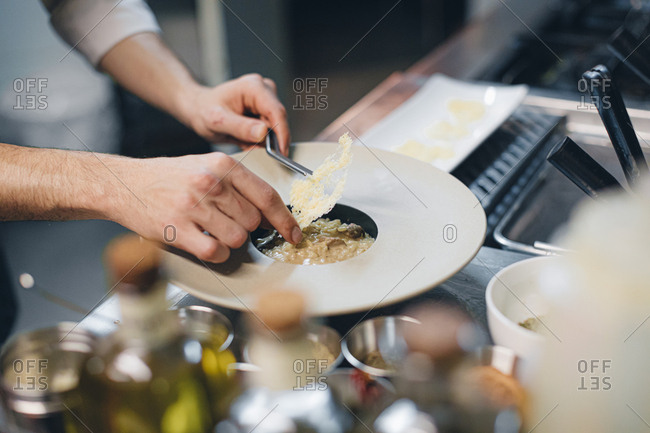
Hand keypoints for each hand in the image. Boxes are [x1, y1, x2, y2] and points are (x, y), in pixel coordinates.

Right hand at [108, 152, 301, 262]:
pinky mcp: (178, 229)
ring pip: (237, 238)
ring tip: (211, 229)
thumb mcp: (207, 167)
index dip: (286, 220)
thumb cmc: (170, 177)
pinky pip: (215, 252)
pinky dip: (216, 253)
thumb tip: (271, 213)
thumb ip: (239, 185)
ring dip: (230, 241)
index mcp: (223, 165)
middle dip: (247, 228)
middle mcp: (210, 183)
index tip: (294, 234)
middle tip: (227, 222)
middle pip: (253, 221)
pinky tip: (205, 242)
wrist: (125, 184)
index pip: (267, 196)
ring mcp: (193, 206)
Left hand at [181, 74, 290, 153]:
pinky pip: (270, 129)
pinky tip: (244, 138)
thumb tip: (263, 133)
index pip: (277, 112)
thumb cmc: (204, 111)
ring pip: (275, 126)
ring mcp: (266, 98)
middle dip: (269, 139)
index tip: (281, 153)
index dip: (282, 134)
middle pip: (278, 120)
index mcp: (253, 87)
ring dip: (262, 140)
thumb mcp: (218, 121)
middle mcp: (263, 89)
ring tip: (241, 141)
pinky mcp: (265, 108)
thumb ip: (241, 128)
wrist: (198, 109)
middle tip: (249, 147)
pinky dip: (259, 139)